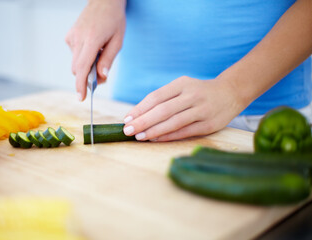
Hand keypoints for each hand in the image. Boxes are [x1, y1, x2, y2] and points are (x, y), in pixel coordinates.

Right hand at [65, 0, 125, 100]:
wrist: (104, 1)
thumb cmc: (114, 20)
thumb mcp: (117, 41)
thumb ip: (108, 60)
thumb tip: (102, 77)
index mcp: (92, 39)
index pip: (82, 67)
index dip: (81, 85)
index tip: (81, 97)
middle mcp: (78, 38)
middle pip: (77, 68)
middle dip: (87, 77)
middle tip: (102, 76)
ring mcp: (72, 37)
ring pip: (75, 63)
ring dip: (86, 66)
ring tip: (99, 55)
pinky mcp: (69, 36)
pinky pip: (74, 54)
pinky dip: (83, 57)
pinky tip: (93, 47)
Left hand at [122, 76, 246, 140]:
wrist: (231, 92)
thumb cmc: (199, 92)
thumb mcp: (183, 87)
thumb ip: (164, 98)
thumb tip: (138, 114)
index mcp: (182, 83)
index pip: (156, 97)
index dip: (140, 109)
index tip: (127, 119)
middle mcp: (192, 95)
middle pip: (163, 110)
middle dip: (143, 121)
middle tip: (128, 130)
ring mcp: (202, 110)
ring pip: (173, 122)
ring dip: (154, 131)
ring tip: (139, 137)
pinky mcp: (209, 124)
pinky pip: (185, 132)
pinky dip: (168, 136)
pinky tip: (156, 139)